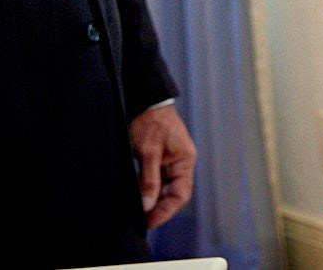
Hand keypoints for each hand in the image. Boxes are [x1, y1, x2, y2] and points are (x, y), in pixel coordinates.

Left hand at [130, 103, 197, 228]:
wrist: (145, 99)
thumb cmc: (150, 121)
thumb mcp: (147, 152)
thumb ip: (149, 181)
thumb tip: (147, 205)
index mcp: (185, 160)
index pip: (181, 195)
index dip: (166, 211)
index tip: (149, 222)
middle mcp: (182, 162)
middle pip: (174, 194)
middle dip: (159, 208)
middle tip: (140, 220)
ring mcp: (172, 160)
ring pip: (165, 188)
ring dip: (154, 200)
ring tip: (137, 211)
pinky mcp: (161, 157)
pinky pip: (158, 179)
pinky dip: (149, 189)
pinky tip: (138, 196)